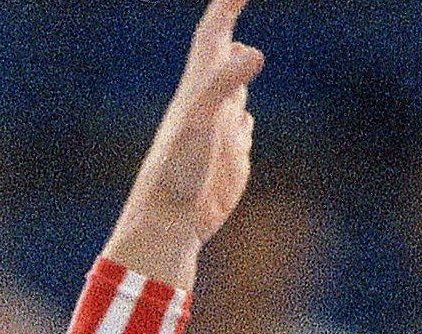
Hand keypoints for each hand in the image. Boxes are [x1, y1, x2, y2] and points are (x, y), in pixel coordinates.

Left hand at [104, 0, 264, 289]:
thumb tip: (252, 52)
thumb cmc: (176, 173)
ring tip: (243, 53)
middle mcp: (208, 104)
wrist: (169, 222)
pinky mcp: (231, 157)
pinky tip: (241, 123)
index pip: (213, 34)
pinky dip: (245, 119)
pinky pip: (243, 129)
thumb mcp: (199, 124)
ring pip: (235, 91)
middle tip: (236, 2)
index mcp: (196, 89)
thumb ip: (223, 85)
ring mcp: (221, 130)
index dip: (227, 5)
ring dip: (239, 72)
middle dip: (231, 28)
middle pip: (222, 56)